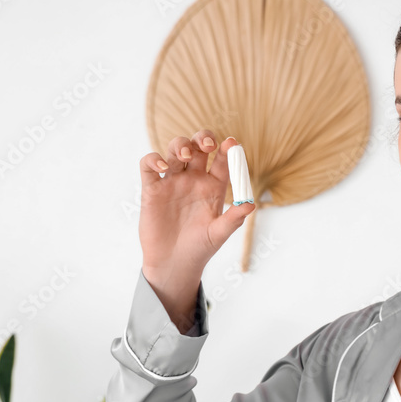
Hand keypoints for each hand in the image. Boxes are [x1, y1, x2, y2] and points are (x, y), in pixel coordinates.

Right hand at [138, 129, 254, 291]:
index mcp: (213, 187)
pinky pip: (149, 165)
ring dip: (180, 145)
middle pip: (198, 148)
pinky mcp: (152, 189)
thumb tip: (251, 205)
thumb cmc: (200, 249)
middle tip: (208, 144)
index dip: (228, 150)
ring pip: (175, 150)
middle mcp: (193, 180)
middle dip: (203, 138)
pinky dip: (153, 159)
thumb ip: (233, 219)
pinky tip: (162, 167)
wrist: (174, 263)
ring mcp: (172, 182)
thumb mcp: (218, 234)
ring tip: (185, 156)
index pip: (222, 162)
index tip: (232, 144)